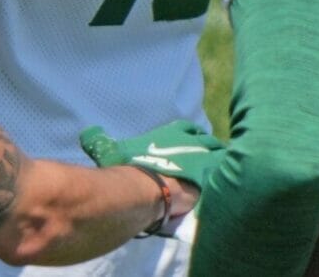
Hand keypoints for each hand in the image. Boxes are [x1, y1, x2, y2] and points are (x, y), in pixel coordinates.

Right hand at [80, 120, 224, 190]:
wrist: (149, 190)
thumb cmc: (130, 167)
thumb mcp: (111, 151)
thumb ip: (100, 141)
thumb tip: (87, 134)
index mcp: (171, 133)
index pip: (188, 129)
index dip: (192, 136)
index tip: (196, 141)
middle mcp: (192, 143)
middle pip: (208, 141)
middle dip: (210, 149)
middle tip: (211, 158)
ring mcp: (205, 161)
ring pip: (221, 157)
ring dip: (222, 164)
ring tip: (224, 174)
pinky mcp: (215, 180)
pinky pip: (229, 176)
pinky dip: (231, 180)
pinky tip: (231, 188)